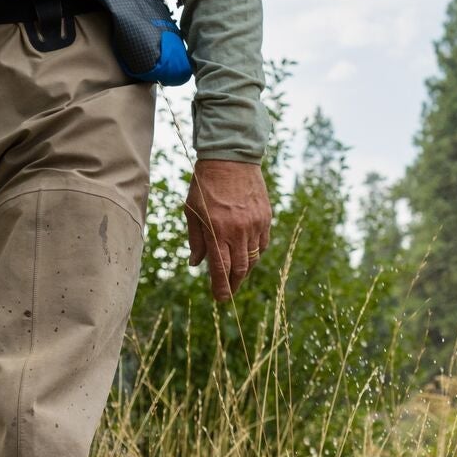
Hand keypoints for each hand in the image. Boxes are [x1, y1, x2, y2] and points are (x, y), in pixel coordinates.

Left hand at [184, 159, 270, 302]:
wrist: (231, 158)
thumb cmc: (205, 184)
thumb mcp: (191, 210)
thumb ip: (195, 239)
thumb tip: (196, 263)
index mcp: (216, 230)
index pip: (221, 268)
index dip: (221, 287)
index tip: (219, 299)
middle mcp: (238, 230)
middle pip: (240, 269)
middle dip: (233, 284)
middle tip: (228, 293)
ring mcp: (254, 225)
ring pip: (253, 259)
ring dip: (244, 271)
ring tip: (236, 275)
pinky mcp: (265, 218)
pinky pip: (262, 244)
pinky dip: (254, 254)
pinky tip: (246, 254)